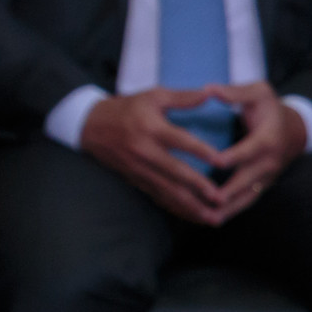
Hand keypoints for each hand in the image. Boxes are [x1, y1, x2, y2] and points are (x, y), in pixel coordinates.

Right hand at [80, 89, 226, 225]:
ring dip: (190, 206)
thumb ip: (182, 98)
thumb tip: (210, 94)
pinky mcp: (136, 179)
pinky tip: (192, 216)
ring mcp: (139, 169)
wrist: (89, 125)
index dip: (201, 151)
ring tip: (212, 217)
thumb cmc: (126, 108)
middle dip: (198, 187)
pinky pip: (158, 197)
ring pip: (168, 191)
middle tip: (221, 198)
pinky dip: (176, 208)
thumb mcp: (153, 96)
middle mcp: (145, 151)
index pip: (179, 141)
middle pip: (175, 173)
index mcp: (151, 128)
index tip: (221, 161)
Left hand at [203, 82, 304, 222]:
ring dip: (230, 209)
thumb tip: (209, 90)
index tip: (216, 161)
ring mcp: (266, 177)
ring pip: (248, 196)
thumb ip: (235, 92)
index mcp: (267, 138)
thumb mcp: (258, 92)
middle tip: (210, 200)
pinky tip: (210, 220)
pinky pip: (246, 201)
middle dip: (231, 191)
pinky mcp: (261, 185)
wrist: (292, 129)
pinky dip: (231, 212)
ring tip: (208, 219)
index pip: (251, 149)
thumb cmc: (268, 107)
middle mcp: (269, 162)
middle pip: (249, 179)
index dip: (235, 155)